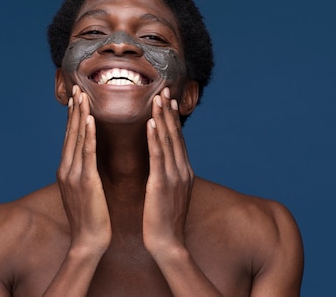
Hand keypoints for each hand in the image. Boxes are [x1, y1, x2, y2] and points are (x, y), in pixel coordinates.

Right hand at [56, 86, 111, 254]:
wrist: (89, 242)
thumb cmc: (91, 218)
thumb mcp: (85, 192)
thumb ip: (84, 174)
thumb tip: (88, 162)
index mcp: (67, 171)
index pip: (70, 138)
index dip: (73, 117)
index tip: (77, 99)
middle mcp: (66, 169)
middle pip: (70, 133)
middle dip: (74, 110)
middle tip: (78, 88)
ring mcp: (73, 175)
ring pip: (76, 138)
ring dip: (79, 115)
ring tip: (82, 96)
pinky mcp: (85, 181)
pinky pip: (86, 153)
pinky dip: (87, 134)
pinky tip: (90, 120)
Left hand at [143, 87, 193, 257]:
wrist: (167, 245)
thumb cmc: (164, 221)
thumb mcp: (170, 194)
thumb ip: (169, 176)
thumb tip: (164, 165)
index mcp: (183, 172)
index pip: (178, 140)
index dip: (174, 119)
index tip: (169, 100)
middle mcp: (182, 170)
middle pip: (176, 135)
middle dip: (170, 112)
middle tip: (165, 90)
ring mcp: (174, 176)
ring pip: (168, 141)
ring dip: (163, 118)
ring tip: (158, 98)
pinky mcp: (161, 184)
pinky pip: (158, 156)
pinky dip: (155, 138)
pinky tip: (151, 124)